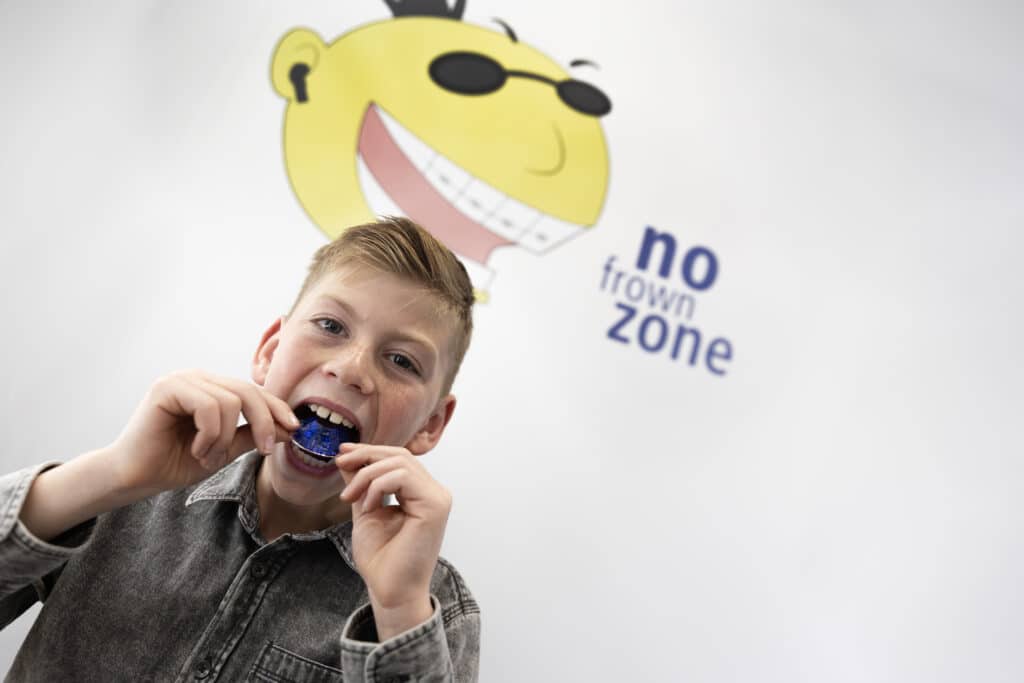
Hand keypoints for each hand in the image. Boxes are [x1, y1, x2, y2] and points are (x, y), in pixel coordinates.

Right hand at [111, 370, 298, 495]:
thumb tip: (290, 428)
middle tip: (264, 450)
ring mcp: (182, 379)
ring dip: (225, 438)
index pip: (254, 391)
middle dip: (264, 422)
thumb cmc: (175, 462)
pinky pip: (209, 406)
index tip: (295, 430)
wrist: (136, 477)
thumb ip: (253, 435)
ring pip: (231, 401)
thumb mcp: (225, 449)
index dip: (277, 408)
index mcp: (212, 388)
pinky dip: (210, 434)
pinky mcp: (167, 387)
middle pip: (248, 391)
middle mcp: (199, 378)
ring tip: (208, 457)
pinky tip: (197, 450)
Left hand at [336, 443, 451, 637]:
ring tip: (349, 497)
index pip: (398, 458)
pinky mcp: (435, 505)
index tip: (342, 454)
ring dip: (367, 475)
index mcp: (421, 492)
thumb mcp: (365, 510)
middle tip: (340, 466)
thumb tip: (348, 458)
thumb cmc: (381, 558)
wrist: (389, 590)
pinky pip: (403, 477)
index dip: (369, 451)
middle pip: (400, 455)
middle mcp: (434, 491)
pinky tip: (367, 506)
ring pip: (400, 462)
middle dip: (365, 456)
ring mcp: (438, 497)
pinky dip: (378, 486)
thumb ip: (361, 483)